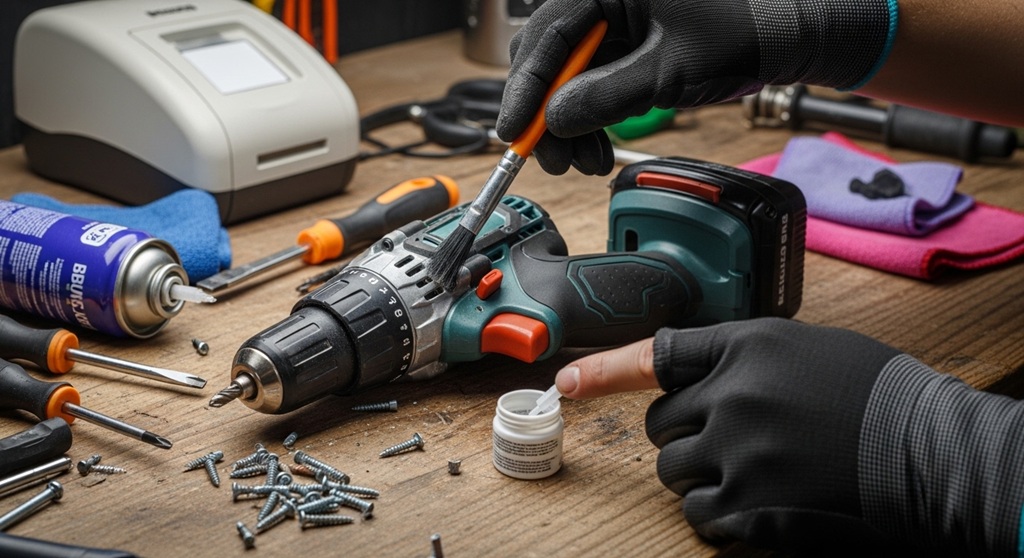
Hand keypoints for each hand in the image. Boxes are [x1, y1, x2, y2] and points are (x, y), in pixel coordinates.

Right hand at [497, 0, 894, 174]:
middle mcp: (602, 0)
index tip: (513, 130)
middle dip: (546, 113)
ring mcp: (611, 25)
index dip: (525, 87)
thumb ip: (607, 95)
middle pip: (548, 57)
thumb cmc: (740, 30)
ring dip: (569, 125)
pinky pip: (590, 86)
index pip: (546, 34)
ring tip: (585, 163)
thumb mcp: (670, 69)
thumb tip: (554, 120)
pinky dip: (590, 120)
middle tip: (550, 157)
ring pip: (566, 78)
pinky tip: (597, 150)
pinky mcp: (623, 48)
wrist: (786, 35)